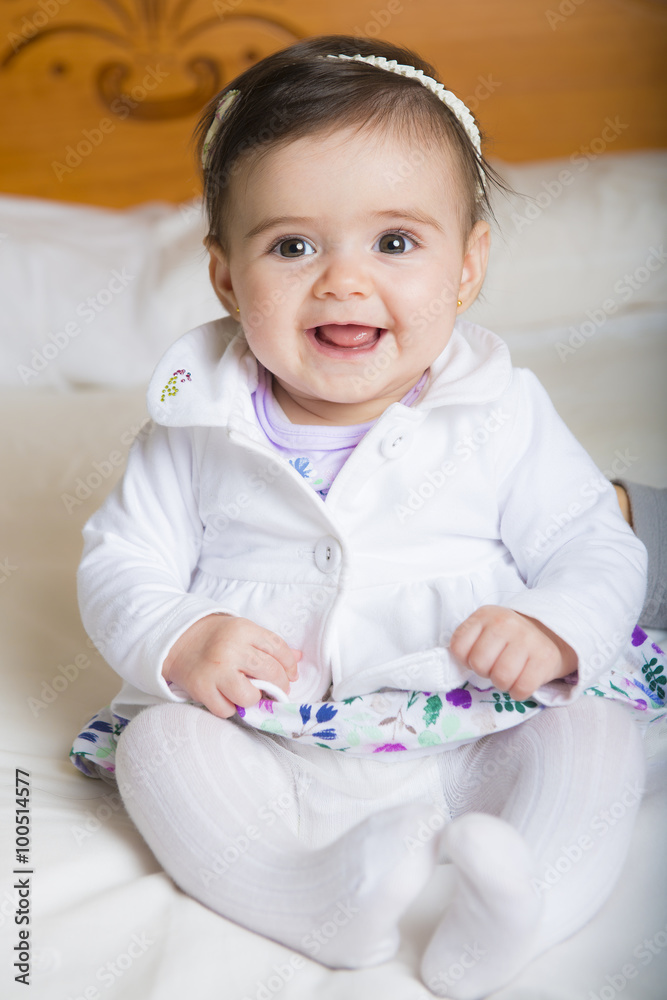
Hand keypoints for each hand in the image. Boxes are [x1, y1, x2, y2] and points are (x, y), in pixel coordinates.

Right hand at [162, 614, 301, 718]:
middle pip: (270, 673)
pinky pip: (227, 709)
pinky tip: (229, 697)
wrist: (178, 640)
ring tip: (251, 693)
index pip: (278, 649)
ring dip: (255, 699)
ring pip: (250, 696)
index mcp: (243, 630)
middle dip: (279, 685)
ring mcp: (216, 671)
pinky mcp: (202, 689)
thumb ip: (270, 645)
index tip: (290, 675)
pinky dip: (231, 707)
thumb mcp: (244, 631)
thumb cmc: (217, 637)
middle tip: (276, 689)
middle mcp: (230, 649)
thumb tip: (298, 659)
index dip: (289, 665)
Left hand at [449, 605, 576, 700]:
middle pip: (479, 664)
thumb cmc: (511, 636)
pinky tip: (523, 681)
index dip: (465, 659)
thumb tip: (455, 667)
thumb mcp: (487, 628)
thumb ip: (469, 641)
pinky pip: (521, 689)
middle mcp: (505, 623)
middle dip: (485, 672)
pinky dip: (519, 692)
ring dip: (503, 684)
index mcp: (485, 615)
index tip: (479, 657)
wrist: (553, 632)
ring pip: (500, 678)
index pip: (458, 648)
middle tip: (497, 666)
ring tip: (510, 673)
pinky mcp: (545, 658)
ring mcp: (527, 639)